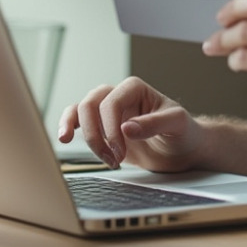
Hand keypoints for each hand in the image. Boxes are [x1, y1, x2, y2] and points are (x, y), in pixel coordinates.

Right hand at [58, 77, 204, 171]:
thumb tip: (127, 128)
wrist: (182, 150)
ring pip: (80, 111)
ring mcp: (108, 111)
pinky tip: (64, 138)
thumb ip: (155, 123)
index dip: (110, 128)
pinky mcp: (101, 126)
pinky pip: (76, 119)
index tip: (121, 152)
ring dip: (87, 136)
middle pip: (90, 104)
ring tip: (102, 157)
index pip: (111, 102)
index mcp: (135, 88)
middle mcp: (119, 96)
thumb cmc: (183, 132)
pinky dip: (67, 126)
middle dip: (96, 134)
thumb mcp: (177, 125)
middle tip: (113, 158)